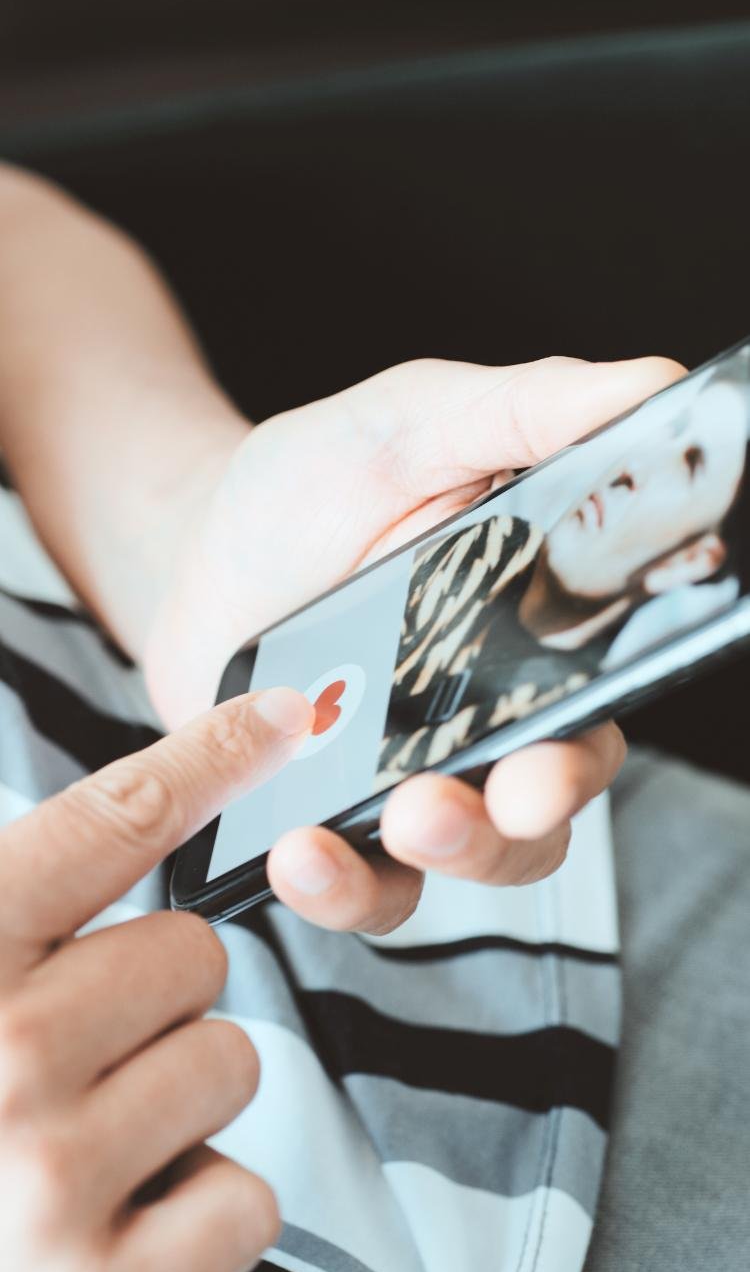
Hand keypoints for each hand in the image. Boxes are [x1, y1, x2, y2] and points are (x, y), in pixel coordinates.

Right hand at [0, 686, 311, 1271]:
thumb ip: (10, 906)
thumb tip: (130, 816)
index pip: (109, 822)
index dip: (209, 755)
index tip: (284, 717)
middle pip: (196, 955)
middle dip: (150, 999)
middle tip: (65, 1056)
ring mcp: (46, 1178)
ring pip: (232, 1066)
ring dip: (173, 1102)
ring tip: (75, 1145)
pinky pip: (244, 1199)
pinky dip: (193, 1212)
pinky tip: (109, 1226)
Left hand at [142, 354, 681, 934]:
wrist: (196, 540)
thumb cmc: (316, 483)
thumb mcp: (416, 423)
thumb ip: (530, 410)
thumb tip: (655, 385)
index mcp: (530, 643)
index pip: (586, 723)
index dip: (574, 763)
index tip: (539, 772)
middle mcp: (482, 725)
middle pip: (533, 820)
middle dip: (501, 832)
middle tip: (447, 810)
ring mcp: (403, 780)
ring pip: (453, 866)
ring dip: (424, 868)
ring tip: (365, 834)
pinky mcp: (328, 815)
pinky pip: (355, 883)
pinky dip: (334, 886)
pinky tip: (295, 855)